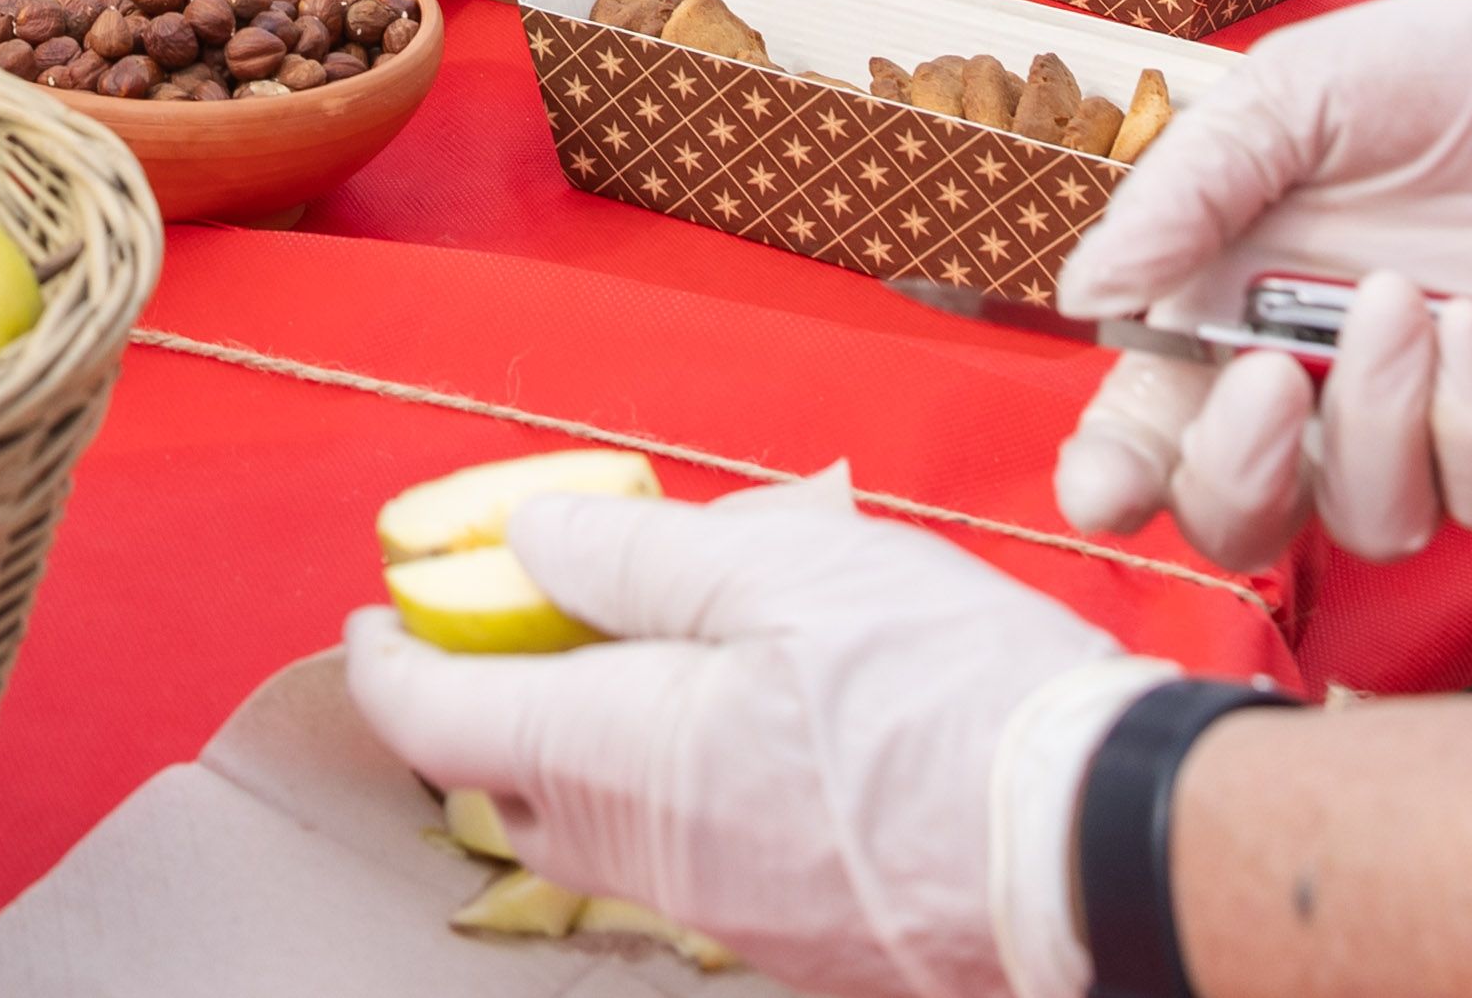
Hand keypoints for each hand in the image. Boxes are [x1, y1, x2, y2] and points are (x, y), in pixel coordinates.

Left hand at [337, 473, 1170, 997]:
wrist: (1097, 845)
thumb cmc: (947, 693)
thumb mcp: (781, 567)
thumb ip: (634, 554)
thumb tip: (526, 538)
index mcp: (616, 752)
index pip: (438, 721)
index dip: (388, 659)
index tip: (375, 609)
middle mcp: (648, 852)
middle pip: (508, 787)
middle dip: (479, 708)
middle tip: (496, 624)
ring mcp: (722, 907)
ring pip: (601, 826)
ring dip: (580, 745)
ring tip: (631, 656)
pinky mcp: (796, 932)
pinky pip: (687, 856)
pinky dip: (669, 786)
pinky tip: (738, 726)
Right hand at [1055, 0, 1471, 567]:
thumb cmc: (1456, 68)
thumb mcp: (1297, 93)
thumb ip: (1185, 190)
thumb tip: (1087, 292)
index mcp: (1228, 307)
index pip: (1145, 433)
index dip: (1111, 481)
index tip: (1106, 485)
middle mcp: (1314, 385)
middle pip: (1240, 517)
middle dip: (1239, 474)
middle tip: (1273, 381)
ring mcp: (1420, 423)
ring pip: (1371, 521)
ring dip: (1381, 422)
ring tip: (1412, 300)